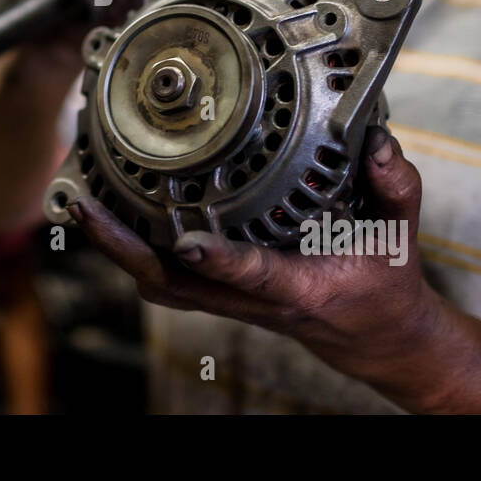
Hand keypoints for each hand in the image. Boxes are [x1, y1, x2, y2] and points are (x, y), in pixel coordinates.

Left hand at [65, 127, 443, 383]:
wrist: (373, 337)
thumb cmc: (381, 287)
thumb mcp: (399, 237)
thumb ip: (394, 189)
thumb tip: (379, 144)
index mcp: (300, 288)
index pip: (256, 276)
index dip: (221, 261)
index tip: (190, 241)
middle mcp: (254, 300)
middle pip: (175, 285)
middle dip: (123, 249)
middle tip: (83, 207)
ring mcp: (230, 300)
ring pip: (160, 283)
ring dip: (117, 249)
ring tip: (81, 206)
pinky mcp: (219, 292)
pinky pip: (164, 276)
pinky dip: (131, 250)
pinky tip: (109, 217)